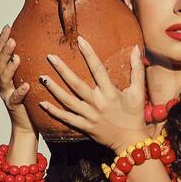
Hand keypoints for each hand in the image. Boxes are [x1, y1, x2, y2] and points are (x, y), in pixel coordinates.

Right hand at [0, 24, 34, 134]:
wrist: (27, 124)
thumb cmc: (31, 97)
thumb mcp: (29, 76)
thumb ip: (31, 62)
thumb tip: (45, 40)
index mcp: (5, 73)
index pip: (0, 53)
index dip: (2, 40)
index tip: (8, 26)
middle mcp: (3, 82)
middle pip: (0, 63)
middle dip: (4, 50)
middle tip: (11, 38)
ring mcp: (6, 94)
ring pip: (4, 79)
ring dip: (10, 67)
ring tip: (16, 57)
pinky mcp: (13, 106)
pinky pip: (15, 98)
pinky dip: (19, 91)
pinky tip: (26, 85)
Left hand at [36, 37, 147, 153]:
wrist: (131, 141)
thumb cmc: (135, 114)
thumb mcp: (138, 91)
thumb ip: (137, 68)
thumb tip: (136, 47)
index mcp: (111, 92)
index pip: (98, 69)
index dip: (89, 53)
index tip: (80, 40)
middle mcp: (98, 103)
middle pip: (76, 84)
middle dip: (62, 70)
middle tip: (50, 57)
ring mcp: (89, 116)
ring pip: (68, 101)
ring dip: (54, 89)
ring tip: (42, 77)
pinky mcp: (85, 127)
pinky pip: (66, 119)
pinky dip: (54, 112)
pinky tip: (42, 103)